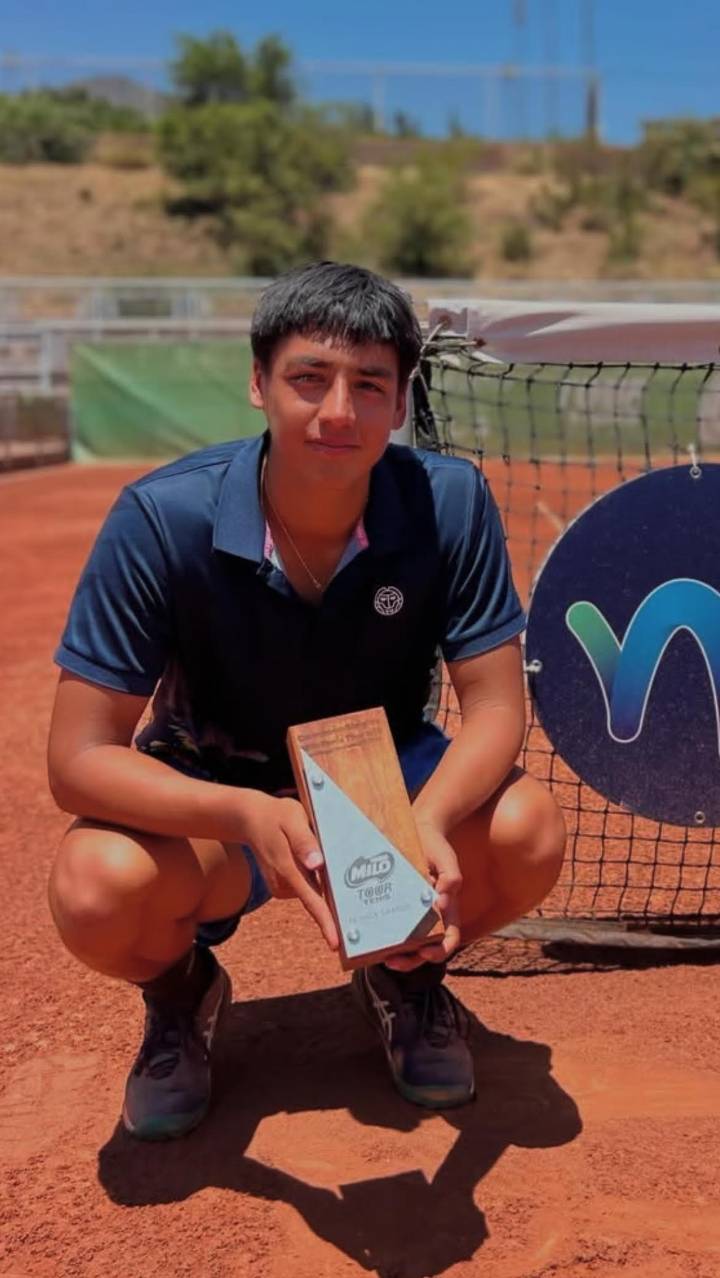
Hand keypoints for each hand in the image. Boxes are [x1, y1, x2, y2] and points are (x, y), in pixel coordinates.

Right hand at [238, 792, 337, 951]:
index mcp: (288, 869)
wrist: (249, 819)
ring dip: (325, 884)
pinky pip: (307, 887)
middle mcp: (284, 883)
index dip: (325, 922)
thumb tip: (317, 863)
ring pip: (313, 892)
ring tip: (326, 859)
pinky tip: (314, 863)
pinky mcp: (283, 887)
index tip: (335, 944)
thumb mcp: (292, 818)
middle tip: (357, 911)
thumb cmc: (276, 816)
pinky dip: (315, 880)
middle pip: (316, 900)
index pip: (311, 900)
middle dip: (336, 908)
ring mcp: (282, 887)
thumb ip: (304, 841)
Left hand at [383, 816, 462, 971]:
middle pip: (425, 950)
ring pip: (407, 943)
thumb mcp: (447, 860)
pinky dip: (383, 934)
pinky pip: (392, 925)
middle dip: (410, 961)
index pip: (449, 940)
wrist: (420, 829)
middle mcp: (431, 916)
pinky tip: (370, 934)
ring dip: (395, 954)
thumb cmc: (436, 847)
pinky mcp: (397, 904)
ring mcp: (413, 913)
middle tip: (392, 961)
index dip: (439, 951)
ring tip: (379, 955)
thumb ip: (450, 878)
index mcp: (447, 910)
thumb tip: (441, 904)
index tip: (425, 952)